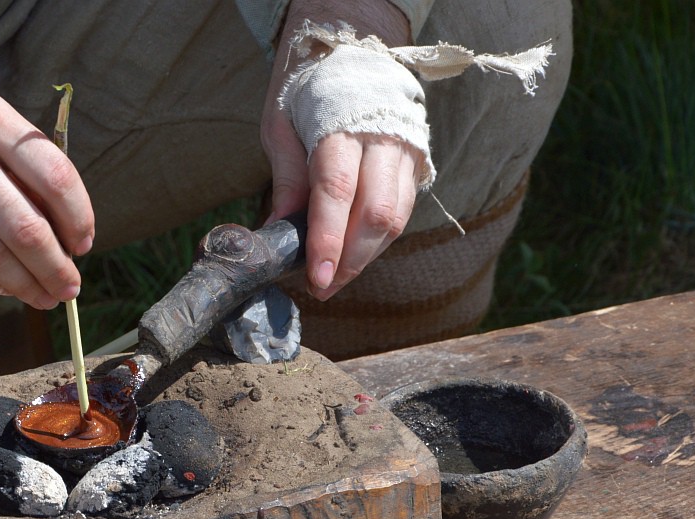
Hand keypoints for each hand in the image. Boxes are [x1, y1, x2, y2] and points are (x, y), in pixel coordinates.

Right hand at [0, 27, 94, 309]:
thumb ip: (9, 155)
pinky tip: (0, 288)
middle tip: (69, 287)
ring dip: (25, 284)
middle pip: (26, 225)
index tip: (84, 243)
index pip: (54, 174)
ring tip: (42, 296)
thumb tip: (60, 220)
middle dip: (56, 266)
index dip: (78, 217)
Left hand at [261, 0, 421, 300]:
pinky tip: (354, 254)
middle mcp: (381, 141)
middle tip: (322, 287)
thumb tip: (282, 227)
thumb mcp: (280, 125)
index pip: (337, 192)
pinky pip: (401, 213)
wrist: (352, 54)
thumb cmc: (308, 93)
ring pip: (395, 220)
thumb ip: (286, 175)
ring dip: (365, 258)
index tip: (317, 277)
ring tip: (335, 278)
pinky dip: (377, 242)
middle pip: (375, 215)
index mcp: (341, 128)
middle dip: (349, 261)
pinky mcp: (415, 164)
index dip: (328, 240)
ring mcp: (404, 153)